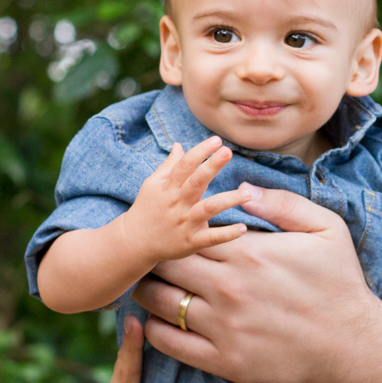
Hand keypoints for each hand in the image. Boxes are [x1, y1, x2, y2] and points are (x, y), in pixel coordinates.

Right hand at [121, 136, 250, 263]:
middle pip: (196, 182)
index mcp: (168, 187)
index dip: (200, 151)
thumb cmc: (147, 208)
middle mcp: (177, 203)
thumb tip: (179, 145)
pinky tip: (243, 228)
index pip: (185, 165)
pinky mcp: (190, 242)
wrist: (134, 242)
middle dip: (212, 166)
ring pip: (208, 209)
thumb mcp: (152, 185)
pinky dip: (227, 234)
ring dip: (228, 200)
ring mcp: (184, 223)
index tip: (217, 140)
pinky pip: (211, 238)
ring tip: (247, 193)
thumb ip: (169, 166)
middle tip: (228, 152)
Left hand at [132, 184, 381, 382]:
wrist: (352, 346)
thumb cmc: (340, 284)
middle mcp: (228, 287)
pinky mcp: (222, 359)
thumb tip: (241, 189)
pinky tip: (157, 321)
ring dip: (148, 291)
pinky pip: (169, 342)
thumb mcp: (326, 229)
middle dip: (155, 258)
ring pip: (159, 302)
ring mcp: (222, 325)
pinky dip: (154, 330)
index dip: (176, 230)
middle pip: (166, 264)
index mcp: (247, 252)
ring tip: (150, 286)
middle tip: (152, 258)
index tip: (174, 232)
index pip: (188, 232)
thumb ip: (282, 204)